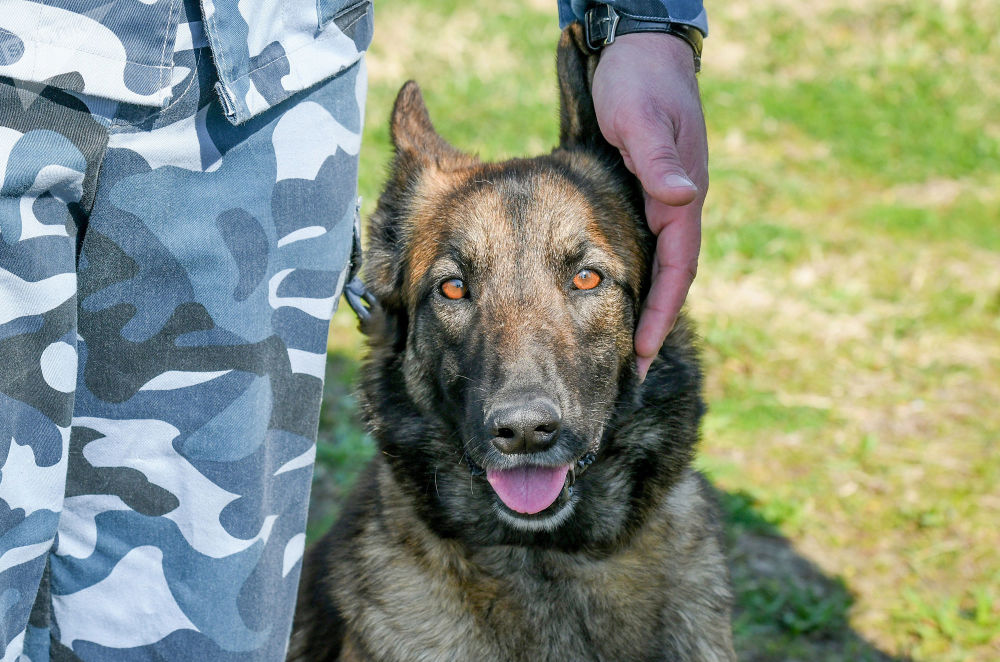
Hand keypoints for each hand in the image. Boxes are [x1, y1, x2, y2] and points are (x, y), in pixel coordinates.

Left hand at [591, 32, 707, 381]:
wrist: (641, 49)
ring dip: (645, 307)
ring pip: (657, 264)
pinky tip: (615, 297)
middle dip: (654, 324)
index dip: (661, 311)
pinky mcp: (647, 192)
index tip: (644, 352)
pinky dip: (633, 278)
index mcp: (680, 195)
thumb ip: (659, 159)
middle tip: (637, 371)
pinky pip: (644, 245)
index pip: (676, 266)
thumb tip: (683, 199)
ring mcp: (664, 200)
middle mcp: (676, 204)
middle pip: (670, 276)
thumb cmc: (640, 81)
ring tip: (629, 351)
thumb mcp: (644, 118)